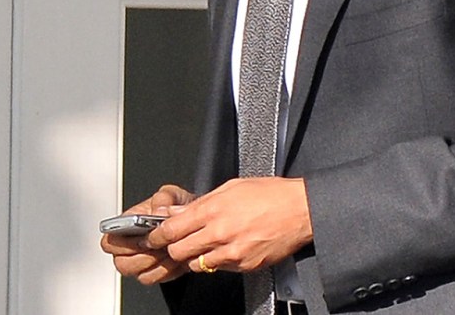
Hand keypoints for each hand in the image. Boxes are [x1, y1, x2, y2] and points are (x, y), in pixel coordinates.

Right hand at [100, 184, 195, 284]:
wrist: (193, 222)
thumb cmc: (175, 208)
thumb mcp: (172, 195)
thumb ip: (163, 198)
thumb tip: (157, 210)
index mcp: (125, 226)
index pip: (109, 242)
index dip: (122, 244)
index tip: (142, 238)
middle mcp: (129, 247)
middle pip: (122, 264)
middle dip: (143, 255)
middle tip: (158, 245)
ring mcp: (142, 262)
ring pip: (140, 274)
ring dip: (156, 262)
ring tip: (169, 248)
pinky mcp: (156, 273)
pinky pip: (155, 278)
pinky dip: (167, 270)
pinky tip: (176, 257)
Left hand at [147, 176, 312, 274]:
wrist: (301, 210)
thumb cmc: (270, 194)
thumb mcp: (231, 187)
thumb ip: (201, 201)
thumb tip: (176, 210)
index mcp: (214, 209)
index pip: (171, 229)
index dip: (157, 234)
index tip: (154, 235)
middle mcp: (220, 233)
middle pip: (178, 251)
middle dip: (174, 247)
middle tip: (177, 241)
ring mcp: (232, 253)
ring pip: (196, 264)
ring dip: (195, 256)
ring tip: (204, 243)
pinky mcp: (244, 266)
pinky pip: (219, 269)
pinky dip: (217, 261)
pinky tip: (225, 247)